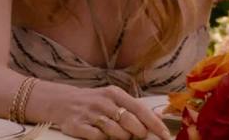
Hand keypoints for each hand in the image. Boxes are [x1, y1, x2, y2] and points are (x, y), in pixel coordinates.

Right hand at [48, 85, 171, 139]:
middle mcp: (103, 101)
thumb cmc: (94, 102)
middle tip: (135, 134)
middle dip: (137, 132)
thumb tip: (159, 119)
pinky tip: (99, 133)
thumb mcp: (113, 98)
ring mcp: (90, 114)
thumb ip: (134, 108)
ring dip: (120, 137)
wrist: (62, 102)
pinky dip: (102, 139)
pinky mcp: (78, 125)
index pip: (140, 109)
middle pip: (130, 123)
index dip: (155, 124)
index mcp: (115, 93)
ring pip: (116, 133)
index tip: (166, 136)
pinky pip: (98, 138)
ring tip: (115, 132)